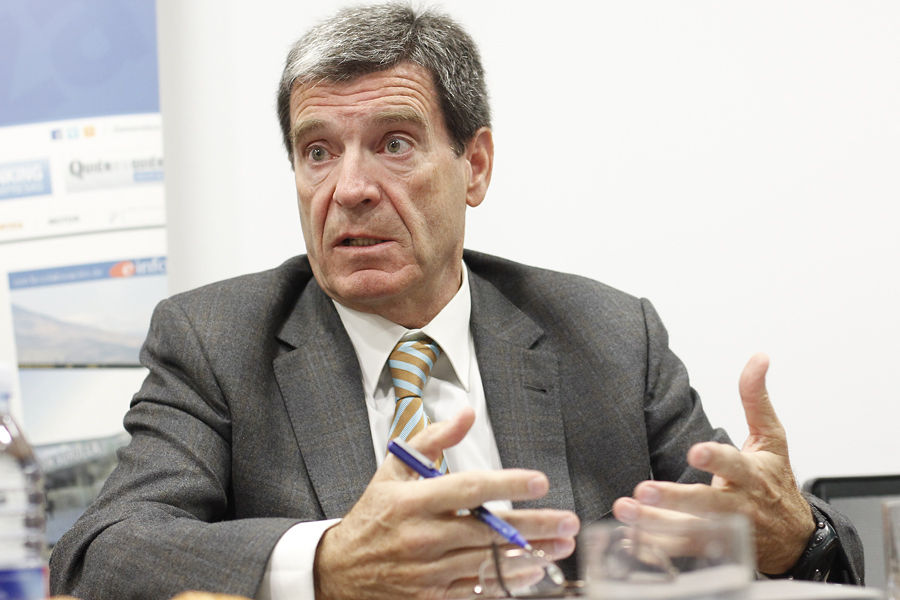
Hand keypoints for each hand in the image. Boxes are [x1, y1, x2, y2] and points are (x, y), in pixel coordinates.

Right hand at [314, 408, 579, 598]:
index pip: (468, 489)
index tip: (539, 482)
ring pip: (488, 563)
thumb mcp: (393, 468)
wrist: (340, 569)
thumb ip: (433, 439)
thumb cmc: (373, 515)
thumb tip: (466, 414)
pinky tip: (533, 571)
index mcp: (413, 500)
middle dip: (534, 526)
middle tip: (568, 521)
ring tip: (561, 547)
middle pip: (488, 530)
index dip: (507, 485)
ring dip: (531, 556)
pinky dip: (507, 582)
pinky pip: (477, 590)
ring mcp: (427, 571)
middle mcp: (422, 536)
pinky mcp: (431, 597)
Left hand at [612, 353, 814, 573]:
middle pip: (707, 504)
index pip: (734, 464)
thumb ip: (756, 399)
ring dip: (655, 525)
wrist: (796, 539)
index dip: (715, 459)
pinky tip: (628, 541)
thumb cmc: (776, 482)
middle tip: (644, 490)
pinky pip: (683, 554)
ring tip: (625, 512)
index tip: (695, 452)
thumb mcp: (772, 439)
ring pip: (690, 532)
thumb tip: (758, 358)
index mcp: (752, 475)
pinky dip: (656, 550)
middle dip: (675, 499)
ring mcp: (726, 532)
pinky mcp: (714, 551)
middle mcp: (738, 505)